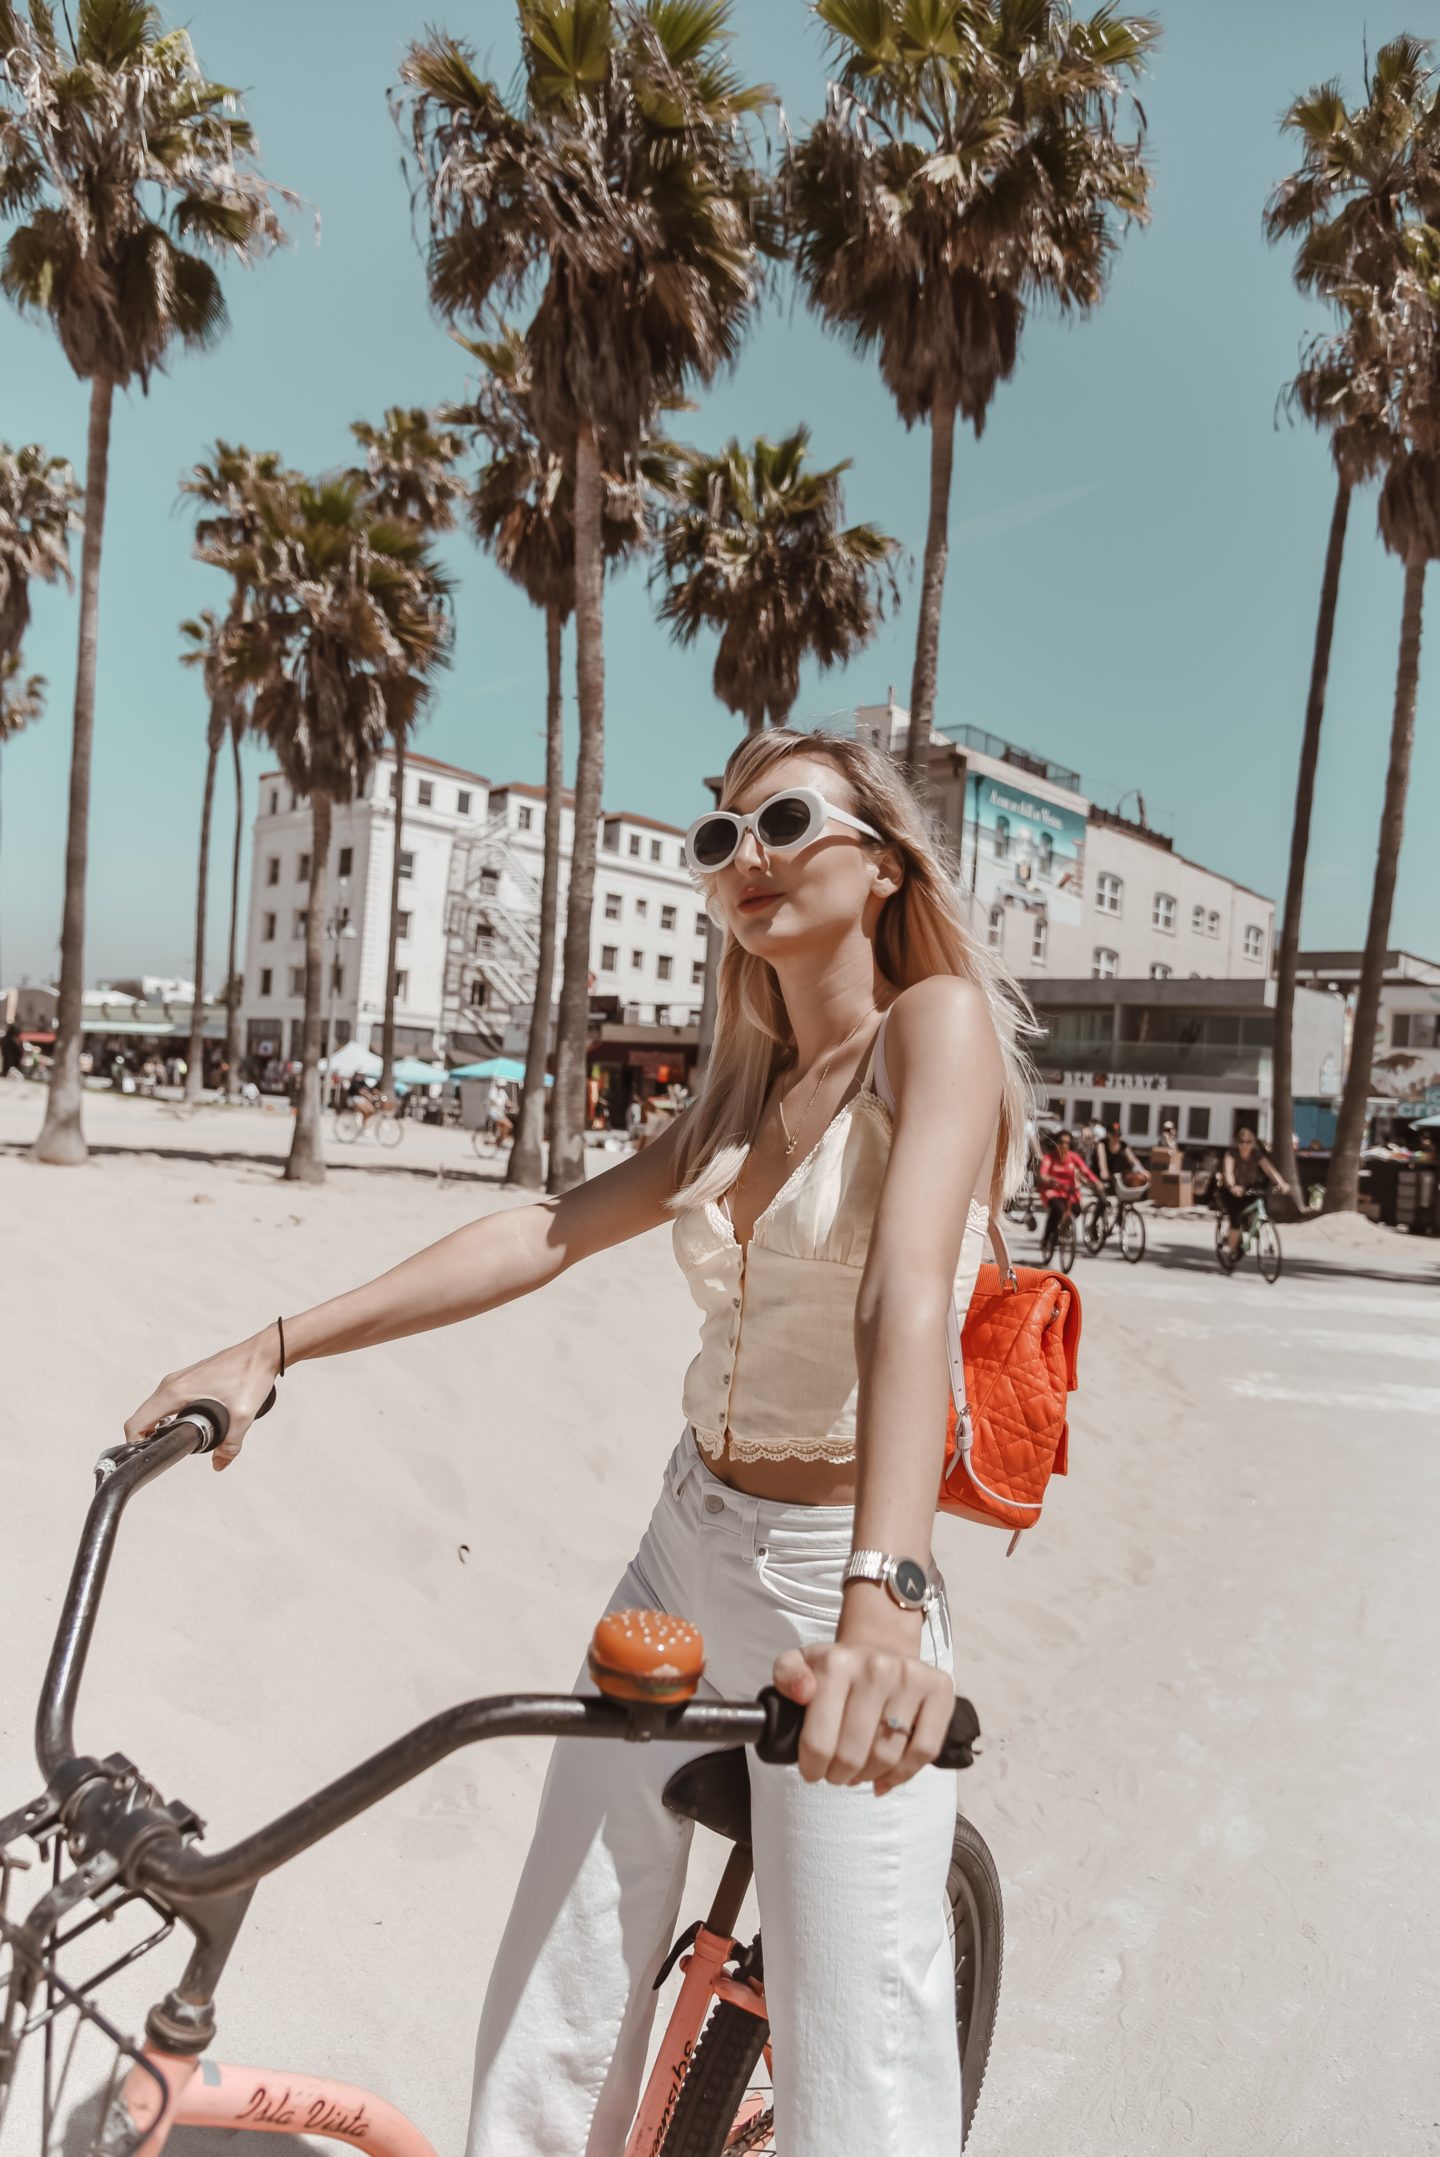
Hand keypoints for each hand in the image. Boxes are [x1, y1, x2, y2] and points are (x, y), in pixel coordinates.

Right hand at [124, 1329, 280, 1470]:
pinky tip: (187, 1424)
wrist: (262, 1352)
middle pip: (143, 1416)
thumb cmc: (250, 1375)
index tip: (149, 1456)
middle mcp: (171, 1383)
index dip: (135, 1443)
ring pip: (155, 1407)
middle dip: (147, 1437)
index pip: (137, 1422)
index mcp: (175, 1392)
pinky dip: (168, 1414)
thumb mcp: (242, 1416)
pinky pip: (167, 1400)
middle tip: (167, 1452)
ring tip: (177, 1440)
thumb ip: (230, 1445)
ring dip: (158, 1425)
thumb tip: (219, 1463)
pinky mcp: (188, 1378)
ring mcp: (178, 1379)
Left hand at [772, 1608, 954, 1796]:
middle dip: (839, 1775)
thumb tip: (803, 1692)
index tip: (812, 1770)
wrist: (880, 1648)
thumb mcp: (799, 1663)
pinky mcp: (939, 1690)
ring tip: (859, 1772)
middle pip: (852, 1755)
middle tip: (836, 1773)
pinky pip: (924, 1751)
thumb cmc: (837, 1669)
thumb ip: (787, 1675)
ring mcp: (910, 1678)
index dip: (812, 1768)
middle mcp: (875, 1667)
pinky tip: (886, 1777)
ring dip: (868, 1776)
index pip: (818, 1741)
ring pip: (887, 1757)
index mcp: (835, 1663)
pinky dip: (903, 1774)